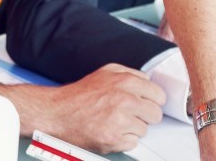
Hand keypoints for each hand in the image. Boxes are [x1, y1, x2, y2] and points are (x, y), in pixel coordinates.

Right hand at [16, 64, 163, 152]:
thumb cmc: (79, 95)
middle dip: (145, 116)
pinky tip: (110, 131)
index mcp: (125, 82)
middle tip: (130, 115)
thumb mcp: (106, 73)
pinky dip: (123, 140)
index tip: (145, 104)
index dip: (152, 101)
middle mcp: (125, 100)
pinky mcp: (113, 139)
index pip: (159, 95)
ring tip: (114, 122)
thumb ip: (130, 74)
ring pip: (144, 130)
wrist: (57, 113)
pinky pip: (133, 143)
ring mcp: (119, 121)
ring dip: (132, 129)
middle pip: (155, 114)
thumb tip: (148, 81)